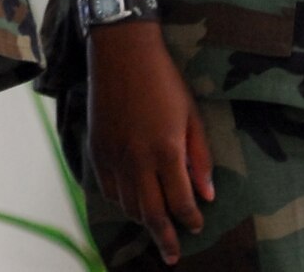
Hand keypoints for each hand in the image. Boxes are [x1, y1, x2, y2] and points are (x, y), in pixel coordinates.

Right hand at [86, 24, 213, 262]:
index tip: (197, 227)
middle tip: (172, 257)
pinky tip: (131, 202)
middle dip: (164, 238)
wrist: (121, 52)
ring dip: (143, 220)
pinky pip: (107, 188)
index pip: (180, 202)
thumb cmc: (163, 80)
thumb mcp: (191, 115)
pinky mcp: (96, 148)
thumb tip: (208, 195)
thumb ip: (199, 157)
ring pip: (127, 204)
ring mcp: (113, 155)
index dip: (190, 220)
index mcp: (165, 151)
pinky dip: (120, 201)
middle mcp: (137, 159)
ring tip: (155, 228)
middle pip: (151, 213)